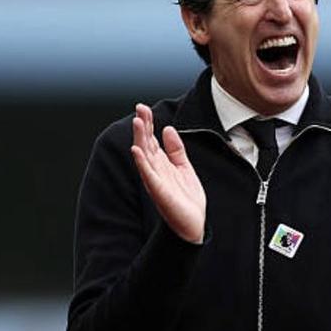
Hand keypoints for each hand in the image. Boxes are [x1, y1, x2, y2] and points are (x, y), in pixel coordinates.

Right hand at [130, 103, 205, 242]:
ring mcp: (155, 180)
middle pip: (146, 143)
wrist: (193, 223)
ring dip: (140, 138)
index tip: (143, 107)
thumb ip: (176, 149)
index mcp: (161, 163)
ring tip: (137, 122)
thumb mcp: (184, 167)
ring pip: (145, 156)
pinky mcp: (159, 192)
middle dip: (142, 126)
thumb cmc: (186, 198)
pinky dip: (142, 163)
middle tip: (139, 108)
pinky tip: (137, 151)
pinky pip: (148, 175)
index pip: (151, 139)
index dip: (147, 123)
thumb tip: (167, 128)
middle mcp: (155, 170)